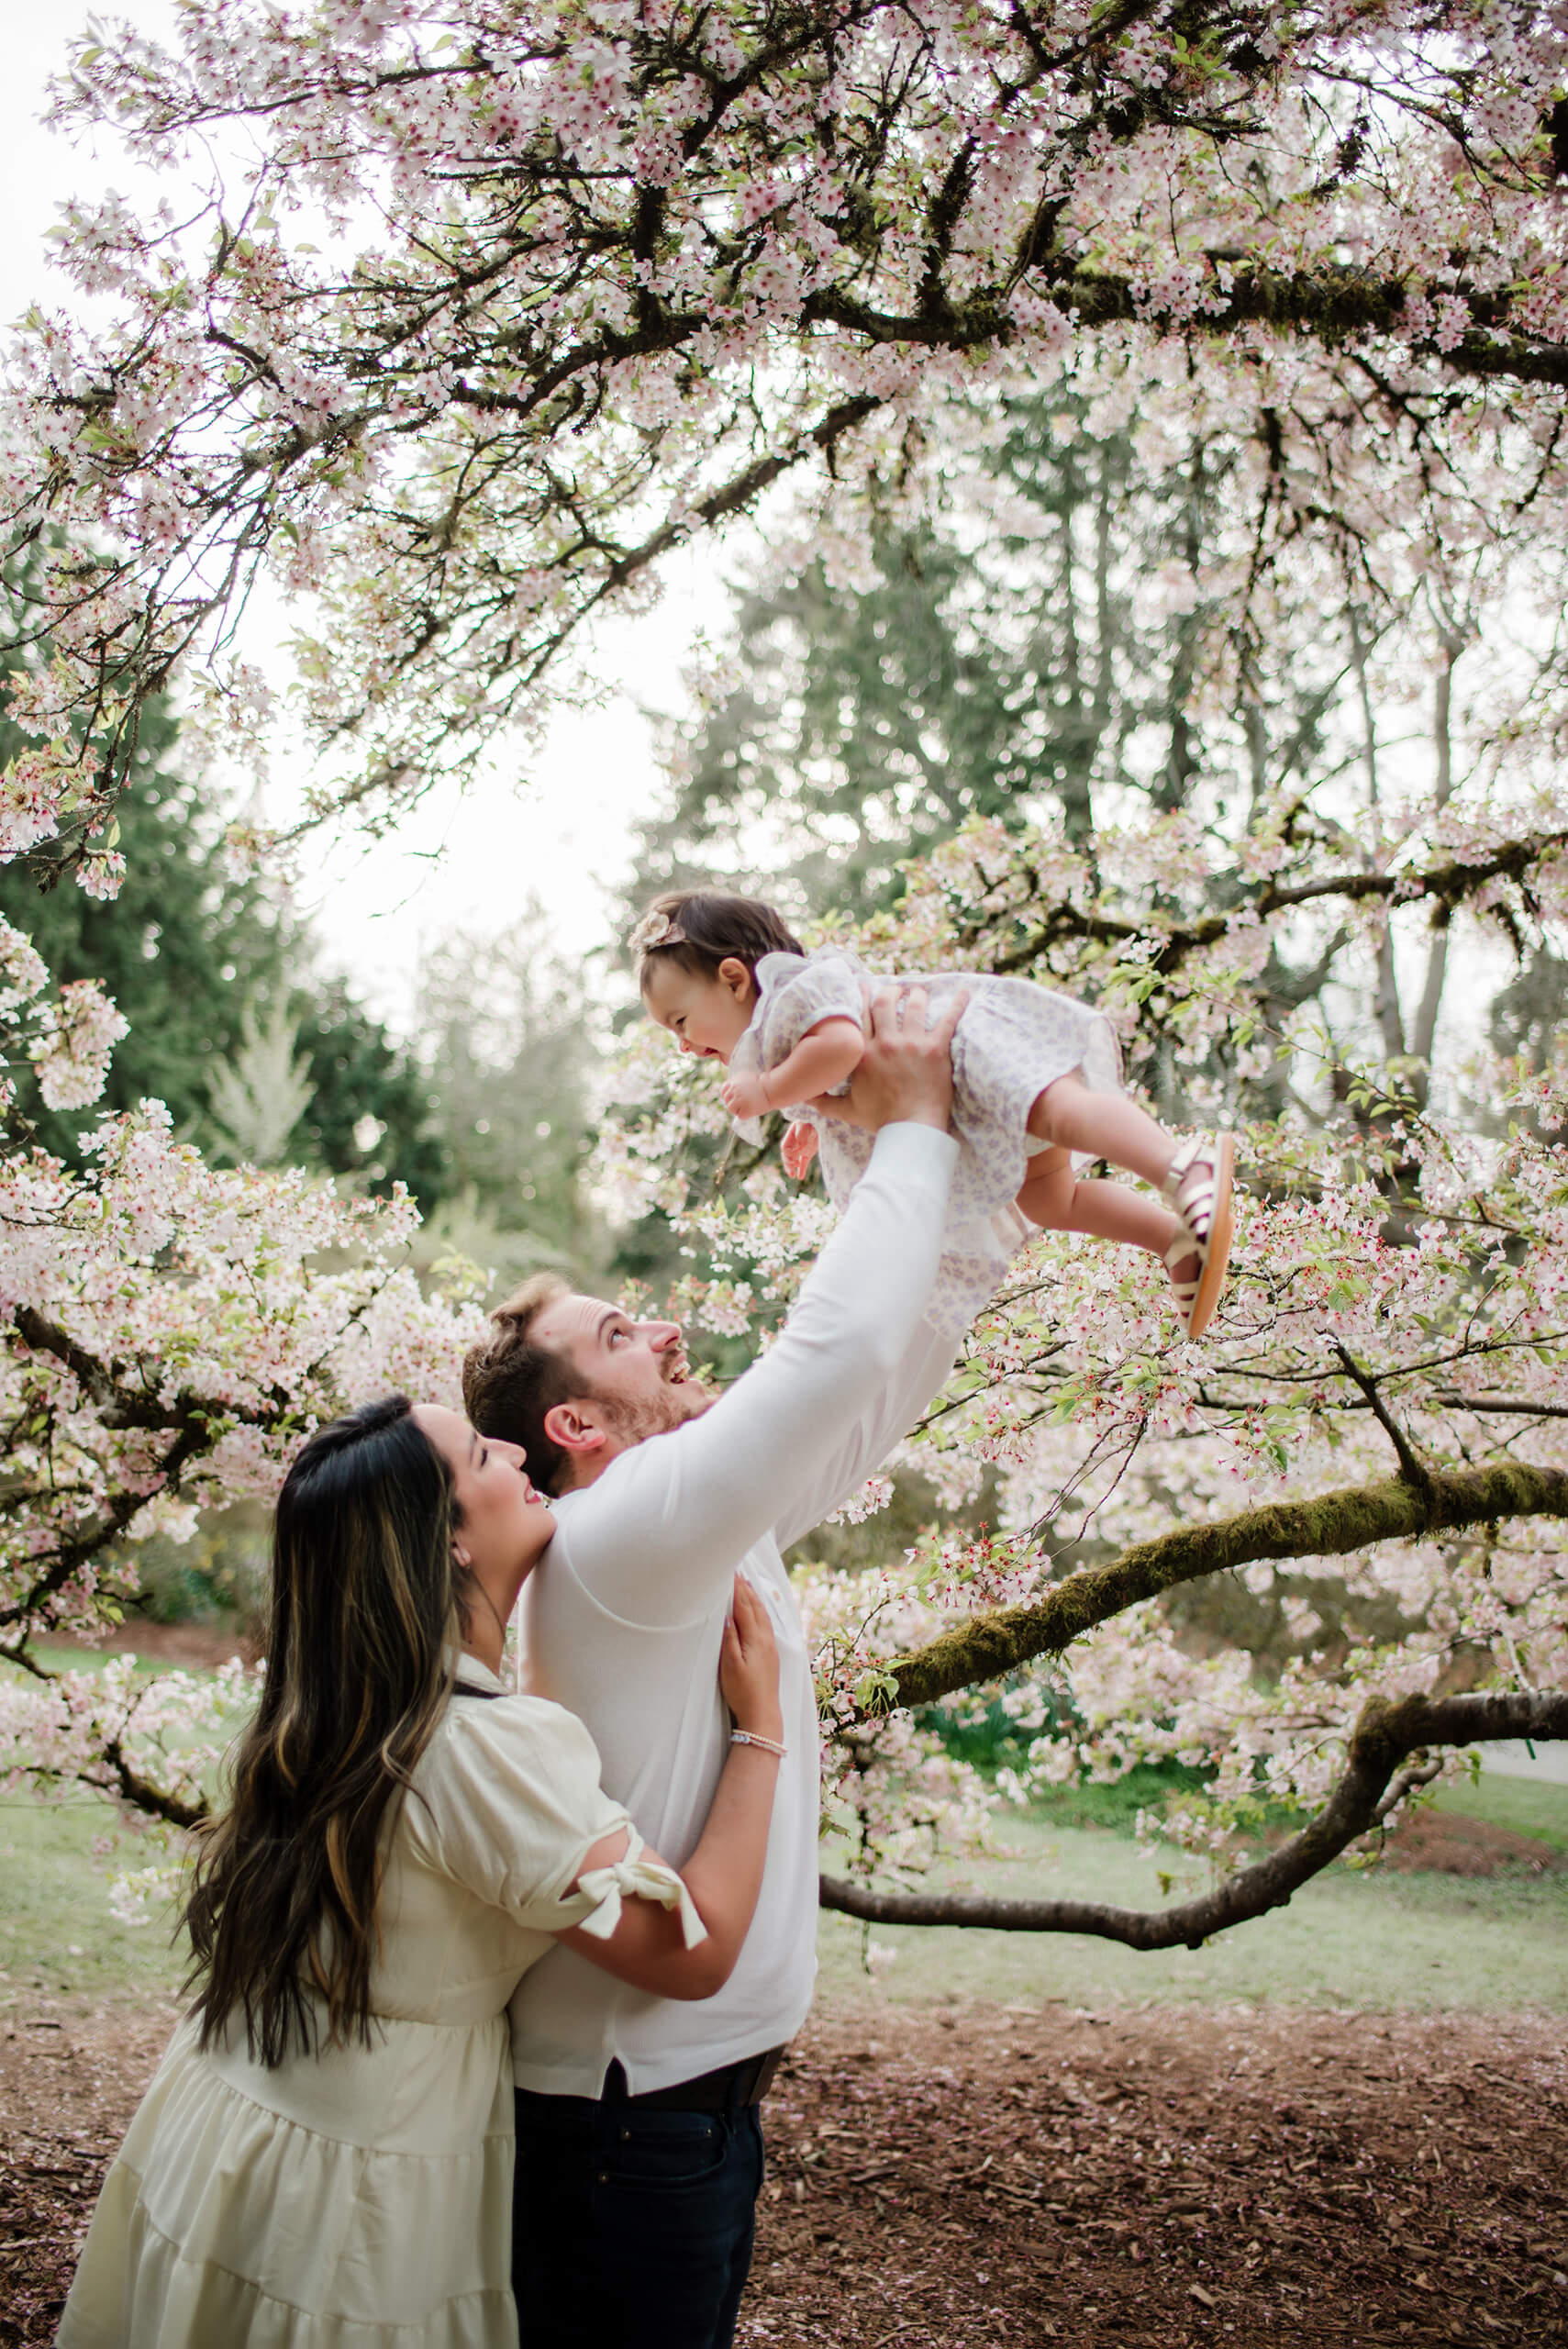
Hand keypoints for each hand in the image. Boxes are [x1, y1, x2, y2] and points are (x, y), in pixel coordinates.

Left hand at [720, 1071, 770, 1119]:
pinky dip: (745, 1115)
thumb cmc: (761, 1082)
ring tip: (747, 1107)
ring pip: (731, 1109)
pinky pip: (740, 1116)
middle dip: (734, 1103)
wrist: (772, 1089)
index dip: (728, 1096)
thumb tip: (729, 1088)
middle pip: (727, 1101)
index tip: (734, 1098)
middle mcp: (734, 1091)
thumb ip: (736, 1081)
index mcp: (733, 1083)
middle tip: (744, 1103)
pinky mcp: (745, 1110)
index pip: (723, 1092)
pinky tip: (752, 1110)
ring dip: (738, 1110)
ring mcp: (739, 1101)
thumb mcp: (745, 1076)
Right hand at [720, 1574, 781, 1744]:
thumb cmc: (742, 1691)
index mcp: (755, 1638)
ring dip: (754, 1597)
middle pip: (754, 1606)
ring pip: (762, 1614)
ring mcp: (770, 1645)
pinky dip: (760, 1610)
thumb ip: (729, 1638)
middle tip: (737, 1571)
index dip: (735, 1588)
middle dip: (745, 1588)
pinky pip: (766, 1623)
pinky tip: (758, 1610)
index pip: (743, 1606)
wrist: (763, 1713)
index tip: (729, 1572)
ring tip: (747, 1584)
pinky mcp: (771, 1653)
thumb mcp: (729, 1665)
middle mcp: (766, 1638)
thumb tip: (726, 1615)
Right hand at [781, 1120, 818, 1178]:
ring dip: (791, 1169)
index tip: (794, 1156)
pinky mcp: (807, 1154)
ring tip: (792, 1175)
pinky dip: (802, 1170)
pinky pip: (803, 1163)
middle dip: (788, 1164)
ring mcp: (800, 1150)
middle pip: (787, 1157)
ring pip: (793, 1161)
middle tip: (792, 1169)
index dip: (787, 1154)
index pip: (785, 1148)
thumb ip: (801, 1134)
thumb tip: (799, 1145)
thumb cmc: (810, 1122)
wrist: (819, 1124)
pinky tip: (800, 1177)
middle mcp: (793, 1145)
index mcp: (790, 1138)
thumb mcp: (804, 1126)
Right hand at [803, 982, 966, 1133]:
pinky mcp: (936, 1049)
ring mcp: (912, 1043)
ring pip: (914, 1006)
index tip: (864, 985)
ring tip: (918, 992)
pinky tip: (965, 993)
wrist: (911, 1129)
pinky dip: (958, 1004)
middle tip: (895, 989)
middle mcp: (886, 1043)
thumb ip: (825, 1102)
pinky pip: (948, 1020)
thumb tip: (805, 1098)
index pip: (861, 1015)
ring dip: (916, 995)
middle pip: (885, 1003)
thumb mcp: (848, 1111)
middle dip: (890, 991)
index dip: (862, 995)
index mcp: (864, 1053)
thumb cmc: (881, 1121)